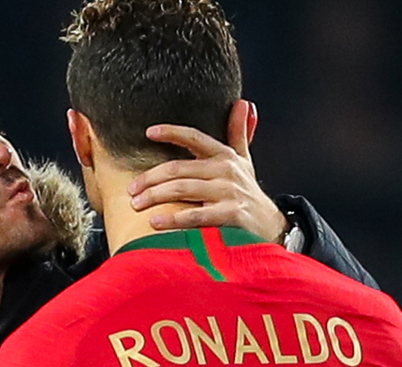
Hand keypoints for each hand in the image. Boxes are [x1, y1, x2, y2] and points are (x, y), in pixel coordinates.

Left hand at [128, 99, 285, 240]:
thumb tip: (243, 103)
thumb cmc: (246, 193)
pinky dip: (173, 219)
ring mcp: (228, 192)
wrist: (270, 226)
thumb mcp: (244, 161)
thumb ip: (239, 133)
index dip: (172, 132)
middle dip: (150, 178)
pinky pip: (195, 215)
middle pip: (178, 168)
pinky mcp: (230, 215)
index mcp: (224, 156)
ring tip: (136, 204)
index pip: (195, 137)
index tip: (149, 132)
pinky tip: (155, 222)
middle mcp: (226, 170)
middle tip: (131, 189)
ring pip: (182, 188)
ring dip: (155, 195)